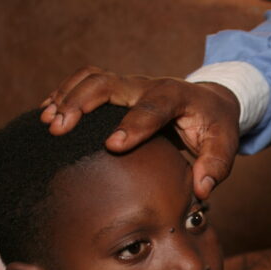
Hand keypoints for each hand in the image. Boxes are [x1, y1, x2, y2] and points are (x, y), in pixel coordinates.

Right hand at [40, 66, 239, 199]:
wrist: (210, 102)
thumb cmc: (215, 127)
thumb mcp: (224, 146)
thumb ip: (216, 166)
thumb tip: (202, 189)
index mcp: (178, 97)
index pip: (154, 107)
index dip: (133, 125)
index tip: (113, 145)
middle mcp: (149, 85)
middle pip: (110, 84)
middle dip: (83, 104)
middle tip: (59, 129)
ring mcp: (131, 85)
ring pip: (93, 79)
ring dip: (67, 97)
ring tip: (46, 122)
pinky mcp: (118, 89)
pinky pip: (86, 81)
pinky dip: (65, 93)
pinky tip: (46, 113)